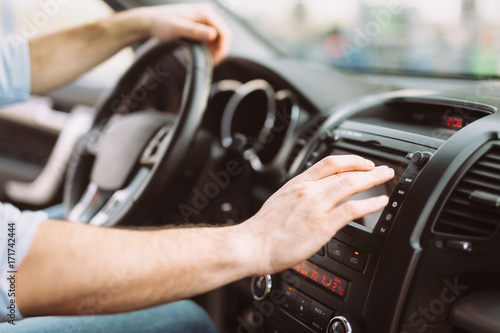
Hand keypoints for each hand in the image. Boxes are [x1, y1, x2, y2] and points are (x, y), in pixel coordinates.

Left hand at [136, 3, 231, 63]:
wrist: (151, 21)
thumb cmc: (161, 23)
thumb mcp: (177, 28)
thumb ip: (195, 31)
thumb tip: (212, 35)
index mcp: (205, 12)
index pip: (224, 32)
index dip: (222, 49)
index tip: (214, 61)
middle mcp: (207, 15)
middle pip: (223, 37)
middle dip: (217, 52)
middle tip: (207, 63)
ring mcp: (204, 21)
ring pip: (217, 41)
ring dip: (210, 52)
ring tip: (196, 59)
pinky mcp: (200, 27)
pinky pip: (209, 41)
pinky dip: (204, 50)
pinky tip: (193, 55)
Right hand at [239, 155, 394, 274]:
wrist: (252, 245)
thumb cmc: (262, 229)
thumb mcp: (280, 201)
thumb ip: (298, 196)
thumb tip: (311, 198)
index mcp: (298, 184)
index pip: (329, 163)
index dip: (350, 160)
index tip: (362, 163)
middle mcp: (308, 191)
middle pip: (344, 172)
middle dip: (368, 168)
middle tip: (382, 169)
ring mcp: (316, 206)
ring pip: (351, 185)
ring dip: (373, 179)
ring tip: (385, 178)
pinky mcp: (322, 225)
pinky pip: (352, 209)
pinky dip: (370, 203)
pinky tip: (379, 202)